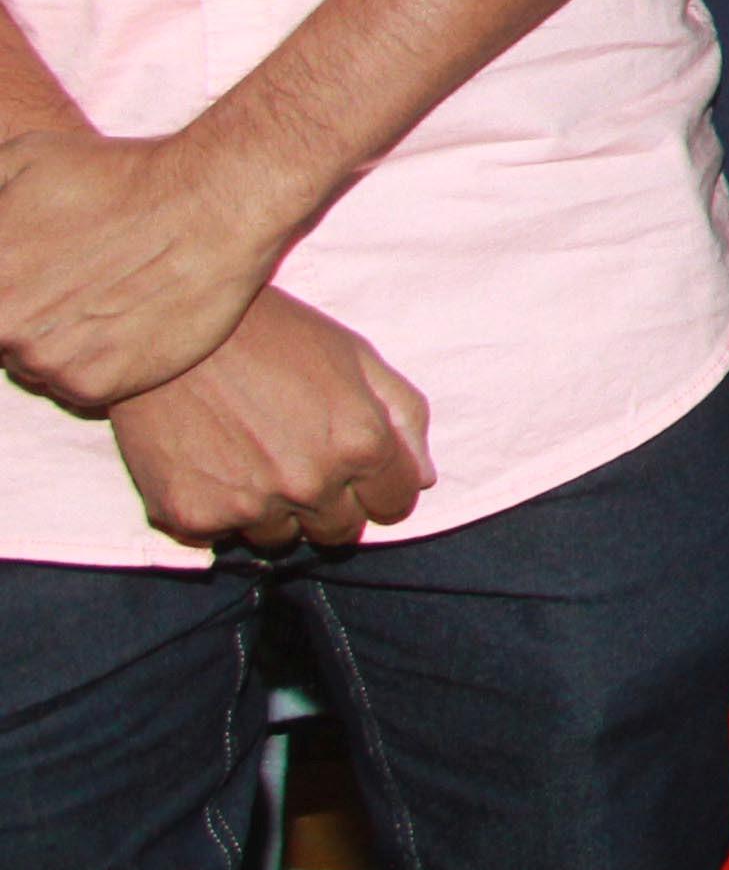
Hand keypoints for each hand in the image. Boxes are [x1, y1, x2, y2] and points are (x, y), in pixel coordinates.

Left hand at [0, 126, 302, 415]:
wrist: (214, 204)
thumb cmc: (123, 174)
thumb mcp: (24, 156)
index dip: (14, 283)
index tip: (48, 269)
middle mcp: (3, 324)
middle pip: (3, 335)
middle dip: (31, 311)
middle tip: (79, 280)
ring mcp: (46, 359)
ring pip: (35, 364)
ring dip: (61, 340)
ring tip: (108, 299)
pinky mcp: (94, 385)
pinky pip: (77, 388)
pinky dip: (98, 363)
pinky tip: (128, 324)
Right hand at [104, 290, 432, 551]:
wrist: (166, 330)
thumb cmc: (271, 335)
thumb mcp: (355, 355)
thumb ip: (403, 417)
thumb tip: (422, 480)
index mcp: (360, 443)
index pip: (395, 504)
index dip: (380, 487)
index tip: (358, 472)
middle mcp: (309, 482)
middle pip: (339, 531)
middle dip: (330, 504)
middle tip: (299, 460)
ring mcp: (249, 505)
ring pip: (279, 538)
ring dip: (273, 511)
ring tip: (250, 456)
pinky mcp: (191, 517)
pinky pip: (220, 536)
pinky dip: (218, 510)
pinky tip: (210, 463)